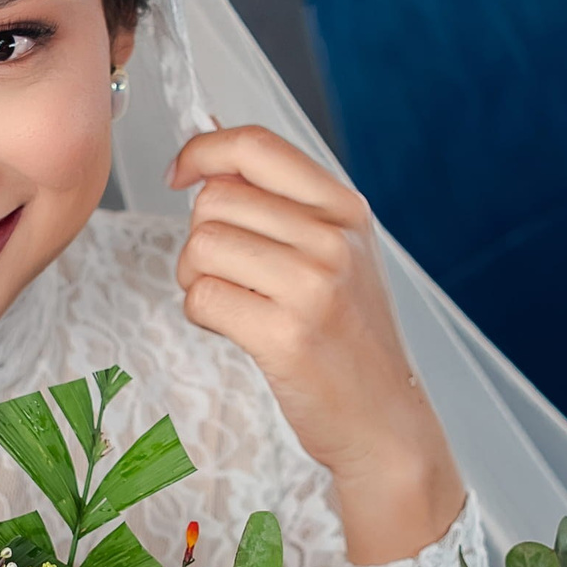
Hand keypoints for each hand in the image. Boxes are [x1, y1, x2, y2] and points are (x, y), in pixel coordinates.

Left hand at [169, 125, 465, 564]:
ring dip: (196, 277)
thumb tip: (212, 153)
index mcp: (345, 210)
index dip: (202, 150)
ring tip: (232, 302)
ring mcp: (312, 287)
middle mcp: (333, 239)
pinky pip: (202, 299)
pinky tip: (235, 328)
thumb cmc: (351, 336)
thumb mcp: (338, 255)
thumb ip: (283, 205)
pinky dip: (202, 314)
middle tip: (226, 273)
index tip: (181, 174)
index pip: (257, 146)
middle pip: (215, 200)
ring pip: (201, 247)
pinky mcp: (285, 335)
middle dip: (200, 236)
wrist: (386, 420)